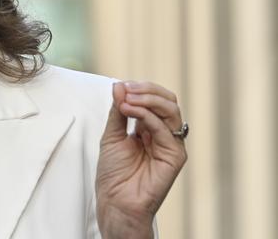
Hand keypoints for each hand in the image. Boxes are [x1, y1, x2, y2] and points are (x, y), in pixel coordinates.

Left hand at [95, 81, 187, 238]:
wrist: (116, 201)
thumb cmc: (114, 173)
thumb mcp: (112, 134)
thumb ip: (118, 110)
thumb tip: (119, 85)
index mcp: (149, 127)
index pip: (154, 98)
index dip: (140, 88)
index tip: (121, 86)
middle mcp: (163, 133)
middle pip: (167, 100)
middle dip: (146, 90)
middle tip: (126, 90)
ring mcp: (171, 144)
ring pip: (171, 110)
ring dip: (147, 99)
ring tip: (127, 100)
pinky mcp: (175, 156)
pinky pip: (165, 129)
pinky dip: (147, 115)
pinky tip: (130, 111)